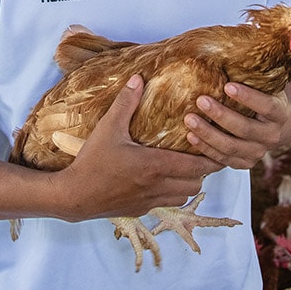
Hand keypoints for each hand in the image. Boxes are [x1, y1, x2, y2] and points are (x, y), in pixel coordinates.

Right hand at [56, 74, 220, 220]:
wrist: (74, 196)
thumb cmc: (92, 162)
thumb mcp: (108, 128)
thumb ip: (126, 103)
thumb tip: (138, 79)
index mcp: (154, 165)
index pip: (197, 166)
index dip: (211, 159)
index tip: (216, 149)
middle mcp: (157, 186)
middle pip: (196, 183)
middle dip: (201, 171)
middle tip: (197, 155)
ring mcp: (150, 201)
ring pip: (183, 196)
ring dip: (187, 184)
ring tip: (181, 168)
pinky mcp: (141, 210)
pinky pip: (166, 204)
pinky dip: (170, 194)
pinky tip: (160, 181)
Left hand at [185, 83, 290, 170]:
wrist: (273, 124)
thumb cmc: (262, 96)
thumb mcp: (265, 85)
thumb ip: (253, 75)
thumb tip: (228, 49)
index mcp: (280, 113)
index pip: (267, 106)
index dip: (248, 97)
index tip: (228, 85)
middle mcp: (272, 135)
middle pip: (245, 129)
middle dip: (221, 115)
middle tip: (201, 100)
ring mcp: (259, 152)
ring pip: (231, 147)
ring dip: (208, 134)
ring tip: (189, 120)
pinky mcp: (245, 163)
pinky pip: (223, 159)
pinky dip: (206, 149)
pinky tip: (190, 137)